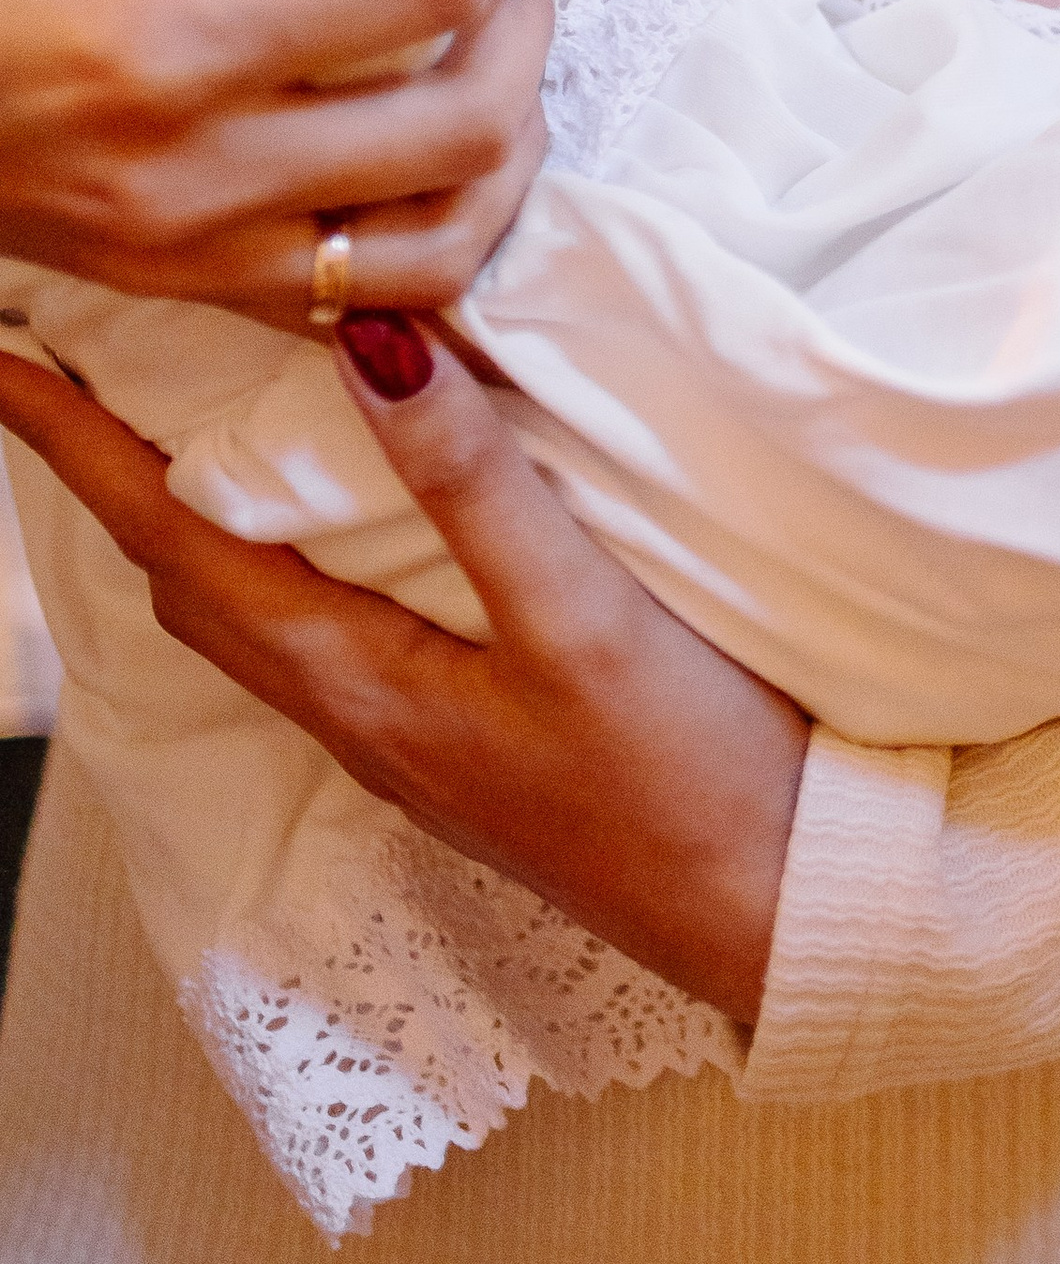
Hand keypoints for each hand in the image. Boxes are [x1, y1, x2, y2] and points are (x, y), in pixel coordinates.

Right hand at [0, 0, 551, 326]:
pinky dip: (435, 237)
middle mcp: (185, 178)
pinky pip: (365, 310)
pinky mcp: (175, 291)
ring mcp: (183, 255)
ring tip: (496, 56)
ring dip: (502, 153)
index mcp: (153, 47)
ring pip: (436, 250)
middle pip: (459, 130)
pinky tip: (433, 149)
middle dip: (527, 31)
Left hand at [0, 316, 806, 1022]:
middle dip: (117, 469)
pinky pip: (330, 621)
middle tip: (77, 364)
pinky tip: (345, 513)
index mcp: (358, 682)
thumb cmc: (688, 782)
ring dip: (200, 507)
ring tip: (182, 416)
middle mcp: (358, 713)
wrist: (777, 919)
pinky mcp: (466, 734)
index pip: (175, 541)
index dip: (78, 448)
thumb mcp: (582, 618)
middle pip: (193, 574)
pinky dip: (293, 544)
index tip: (2, 358)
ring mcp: (410, 733)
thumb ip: (474, 482)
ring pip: (257, 602)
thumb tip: (369, 344)